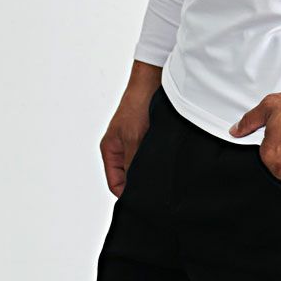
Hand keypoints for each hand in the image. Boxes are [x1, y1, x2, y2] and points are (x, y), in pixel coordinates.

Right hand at [99, 62, 160, 197]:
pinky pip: (155, 153)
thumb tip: (138, 191)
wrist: (154, 79)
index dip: (129, 194)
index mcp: (111, 150)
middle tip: (159, 186)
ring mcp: (137, 140)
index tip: (145, 200)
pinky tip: (170, 157)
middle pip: (131, 176)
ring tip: (164, 168)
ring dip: (154, 166)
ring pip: (145, 164)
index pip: (117, 184)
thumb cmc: (137, 105)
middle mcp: (123, 147)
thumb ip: (134, 165)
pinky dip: (161, 156)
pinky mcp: (152, 134)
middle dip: (143, 180)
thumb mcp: (133, 139)